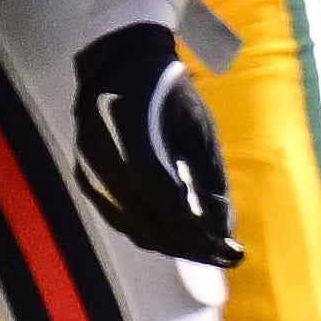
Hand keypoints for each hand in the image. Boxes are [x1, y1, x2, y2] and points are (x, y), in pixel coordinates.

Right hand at [67, 0, 243, 266]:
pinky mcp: (85, 178)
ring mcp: (90, 174)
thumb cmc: (169, 91)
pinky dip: (148, 231)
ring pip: (132, 228)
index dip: (203, 238)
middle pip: (151, 227)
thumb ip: (211, 181)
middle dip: (192, 248)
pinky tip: (173, 232)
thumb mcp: (200, 129)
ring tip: (204, 249)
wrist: (118, 63)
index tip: (235, 254)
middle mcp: (107, 165)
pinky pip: (118, 218)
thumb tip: (223, 231)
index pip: (172, 211)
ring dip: (171, 244)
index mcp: (138, 147)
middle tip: (225, 256)